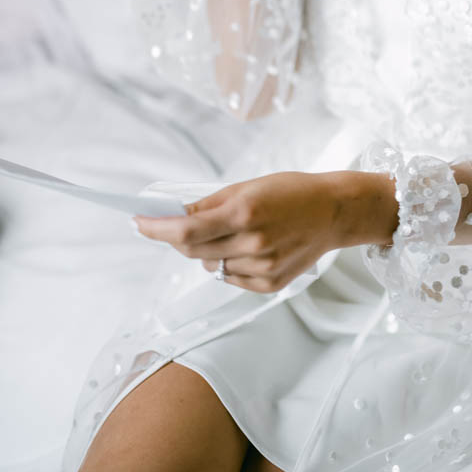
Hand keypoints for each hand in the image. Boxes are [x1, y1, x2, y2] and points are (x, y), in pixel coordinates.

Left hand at [133, 172, 383, 294]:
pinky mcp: (270, 285)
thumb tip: (174, 216)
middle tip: (170, 225)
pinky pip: (231, 277)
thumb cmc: (292, 191)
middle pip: (192, 250)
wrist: (334, 211)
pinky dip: (229, 262)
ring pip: (212, 265)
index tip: (137, 222)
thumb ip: (210, 204)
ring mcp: (262, 268)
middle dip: (176, 238)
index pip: (185, 229)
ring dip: (209, 250)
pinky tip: (251, 246)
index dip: (156, 228)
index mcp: (245, 212)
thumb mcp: (248, 186)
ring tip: (234, 231)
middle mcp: (252, 243)